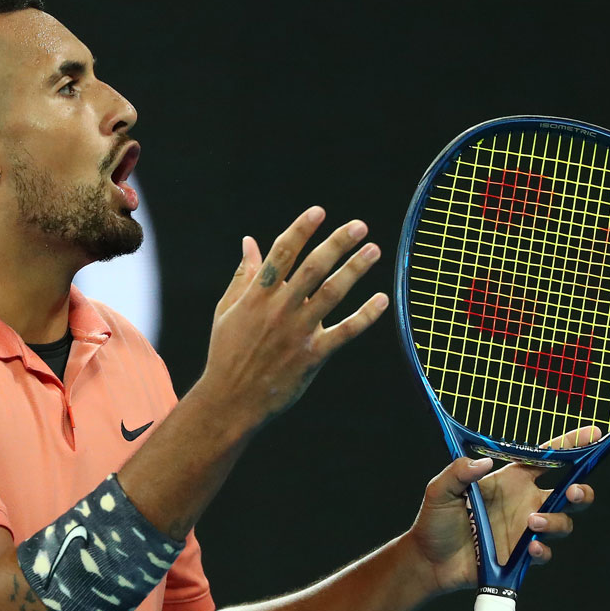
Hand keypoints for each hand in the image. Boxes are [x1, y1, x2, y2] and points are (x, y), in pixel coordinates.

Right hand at [195, 206, 386, 430]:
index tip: (319, 211)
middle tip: (359, 226)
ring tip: (374, 250)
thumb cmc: (227, 352)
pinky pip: (345, 332)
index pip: (282, 254)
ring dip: (355, 270)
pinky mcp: (313, 356)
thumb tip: (249, 242)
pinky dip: (365, 316)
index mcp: (257, 296)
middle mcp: (279, 309)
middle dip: (337, 243)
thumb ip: (243, 276)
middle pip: (313, 268)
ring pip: (332, 294)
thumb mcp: (227, 310)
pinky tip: (382, 300)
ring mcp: (298, 332)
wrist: (231, 398)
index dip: (301, 229)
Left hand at [406, 427, 600, 593]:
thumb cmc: (435, 521)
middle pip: (568, 494)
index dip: (570, 445)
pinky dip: (543, 550)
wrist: (429, 562)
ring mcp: (525, 530)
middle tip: (574, 491)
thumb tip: (484, 461)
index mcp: (510, 481)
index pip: (546, 459)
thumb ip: (457, 472)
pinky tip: (531, 548)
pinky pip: (545, 552)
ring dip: (556, 521)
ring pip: (562, 523)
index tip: (592, 434)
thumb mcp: (439, 490)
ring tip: (533, 522)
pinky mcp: (521, 556)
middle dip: (581, 491)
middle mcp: (524, 503)